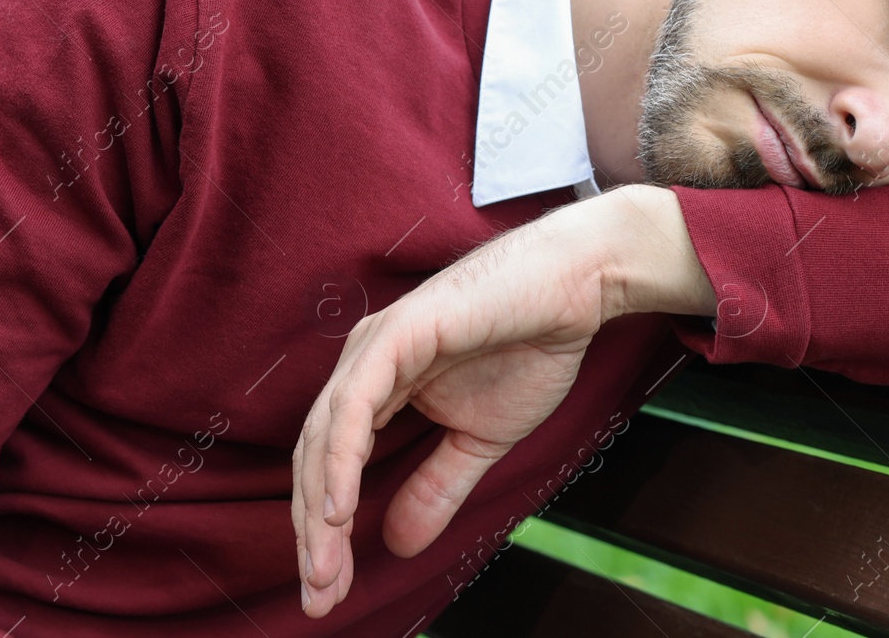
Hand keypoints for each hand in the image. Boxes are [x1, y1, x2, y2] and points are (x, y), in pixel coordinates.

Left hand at [291, 183, 710, 618]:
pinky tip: (337, 511)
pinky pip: (352, 407)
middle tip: (319, 597)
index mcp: (377, 385)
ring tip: (324, 569)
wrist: (576, 290)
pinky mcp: (395, 336)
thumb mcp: (480, 439)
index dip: (325, 532)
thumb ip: (437, 485)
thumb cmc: (529, 346)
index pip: (330, 467)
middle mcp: (363, 365)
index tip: (329, 591)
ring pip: (323, 438)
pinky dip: (338, 460)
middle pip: (312, 460)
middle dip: (312, 536)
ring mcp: (374, 347)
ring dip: (318, 511)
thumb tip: (397, 544)